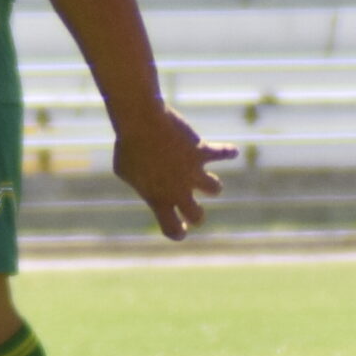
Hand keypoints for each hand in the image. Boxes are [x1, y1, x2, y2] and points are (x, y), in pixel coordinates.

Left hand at [108, 101, 237, 240]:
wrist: (141, 123)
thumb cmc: (128, 145)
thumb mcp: (125, 170)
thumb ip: (139, 182)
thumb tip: (146, 182)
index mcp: (158, 199)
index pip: (172, 228)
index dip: (178, 232)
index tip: (181, 228)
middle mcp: (178, 190)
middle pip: (197, 216)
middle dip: (197, 215)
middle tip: (192, 206)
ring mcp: (192, 172)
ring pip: (215, 188)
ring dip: (212, 184)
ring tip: (204, 175)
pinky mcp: (201, 151)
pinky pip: (223, 154)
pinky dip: (228, 153)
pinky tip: (231, 152)